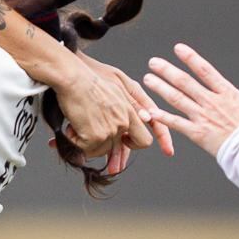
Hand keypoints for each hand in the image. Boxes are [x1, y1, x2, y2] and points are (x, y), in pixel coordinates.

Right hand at [43, 51, 158, 165]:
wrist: (71, 76)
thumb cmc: (87, 73)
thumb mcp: (117, 79)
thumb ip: (132, 98)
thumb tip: (146, 116)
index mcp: (131, 105)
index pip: (155, 124)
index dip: (162, 138)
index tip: (169, 151)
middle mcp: (126, 118)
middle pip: (139, 144)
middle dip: (123, 154)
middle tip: (114, 164)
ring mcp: (113, 128)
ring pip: (106, 150)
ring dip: (90, 144)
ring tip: (77, 128)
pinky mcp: (97, 136)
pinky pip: (88, 150)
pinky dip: (76, 143)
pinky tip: (70, 130)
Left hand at [145, 44, 238, 156]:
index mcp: (228, 94)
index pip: (206, 70)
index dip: (191, 58)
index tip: (178, 48)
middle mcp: (212, 102)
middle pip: (185, 82)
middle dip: (168, 70)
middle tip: (153, 62)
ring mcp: (203, 117)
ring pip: (177, 99)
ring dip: (160, 88)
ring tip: (147, 79)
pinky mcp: (198, 134)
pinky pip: (175, 124)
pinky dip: (161, 117)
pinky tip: (147, 111)